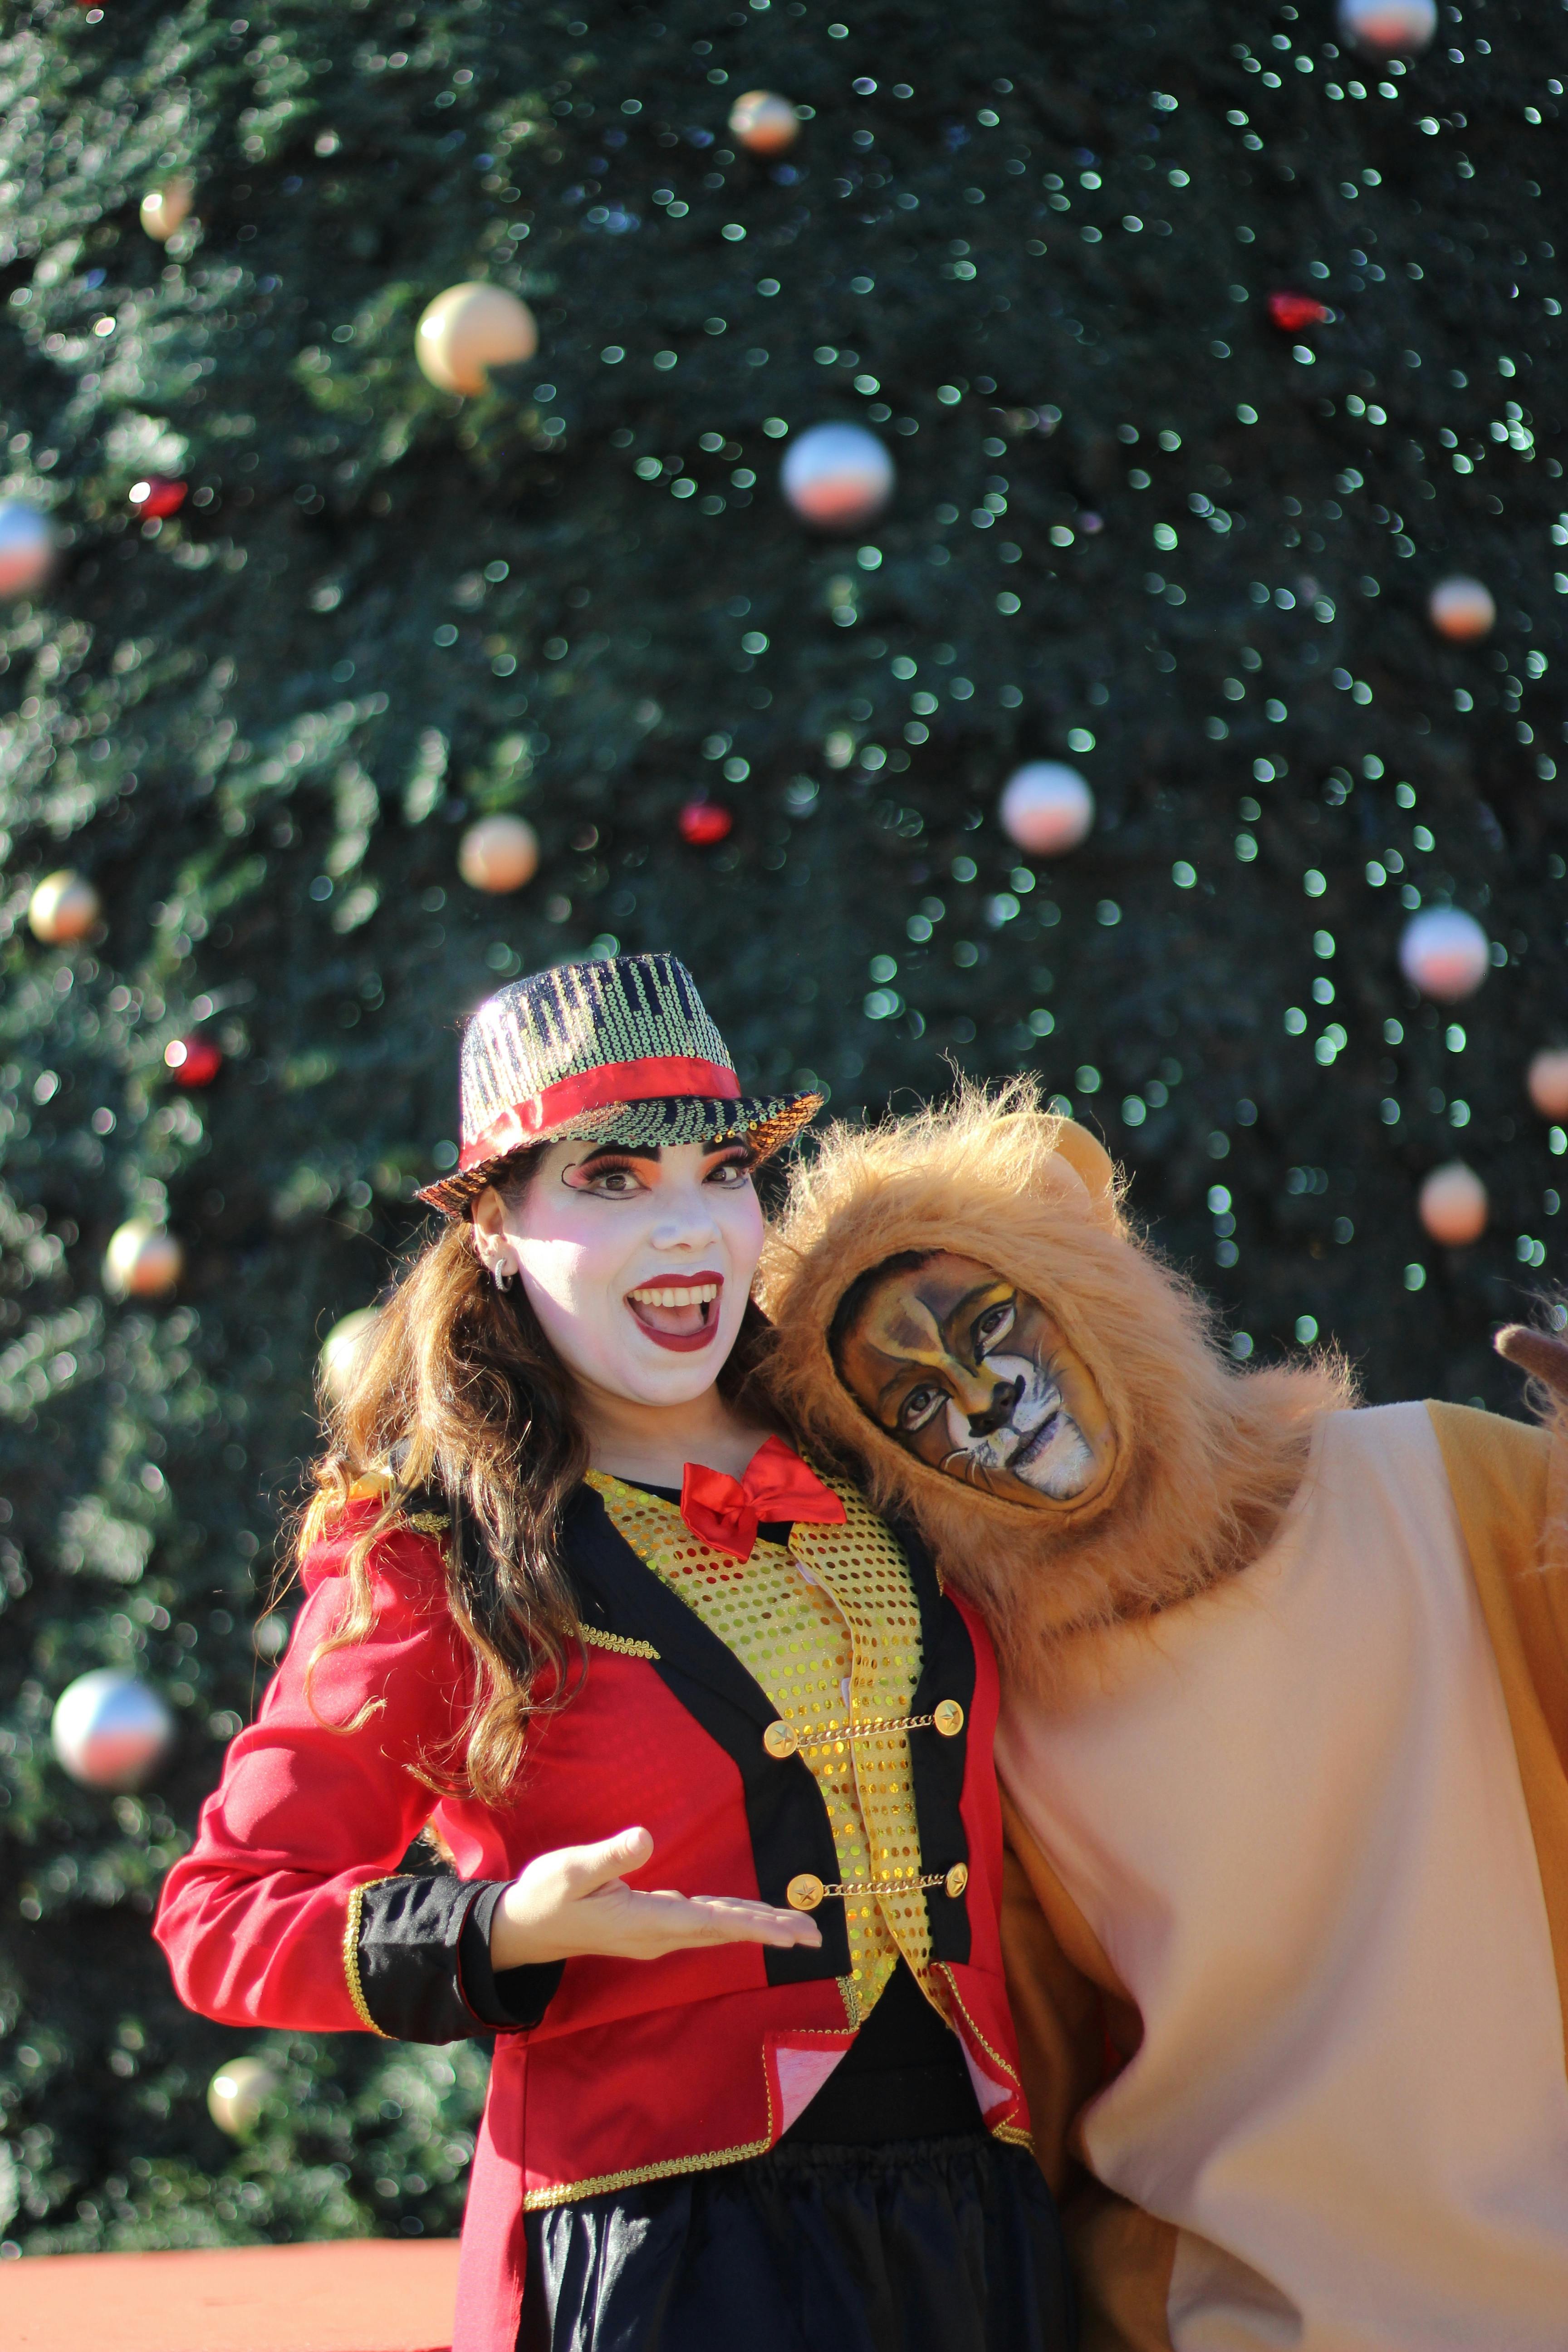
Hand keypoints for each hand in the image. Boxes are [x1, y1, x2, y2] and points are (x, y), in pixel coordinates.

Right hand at [489, 1825, 822, 1969]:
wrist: (524, 1928)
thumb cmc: (546, 1896)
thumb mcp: (570, 1870)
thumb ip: (609, 1856)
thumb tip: (646, 1839)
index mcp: (643, 1923)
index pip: (710, 1923)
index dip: (753, 1925)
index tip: (789, 1933)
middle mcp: (657, 1934)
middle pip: (725, 1930)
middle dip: (770, 1931)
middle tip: (814, 1937)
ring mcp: (656, 1933)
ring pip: (717, 1927)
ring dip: (757, 1925)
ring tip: (797, 1929)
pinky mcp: (651, 1923)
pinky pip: (703, 1921)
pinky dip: (733, 1918)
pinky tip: (751, 1915)